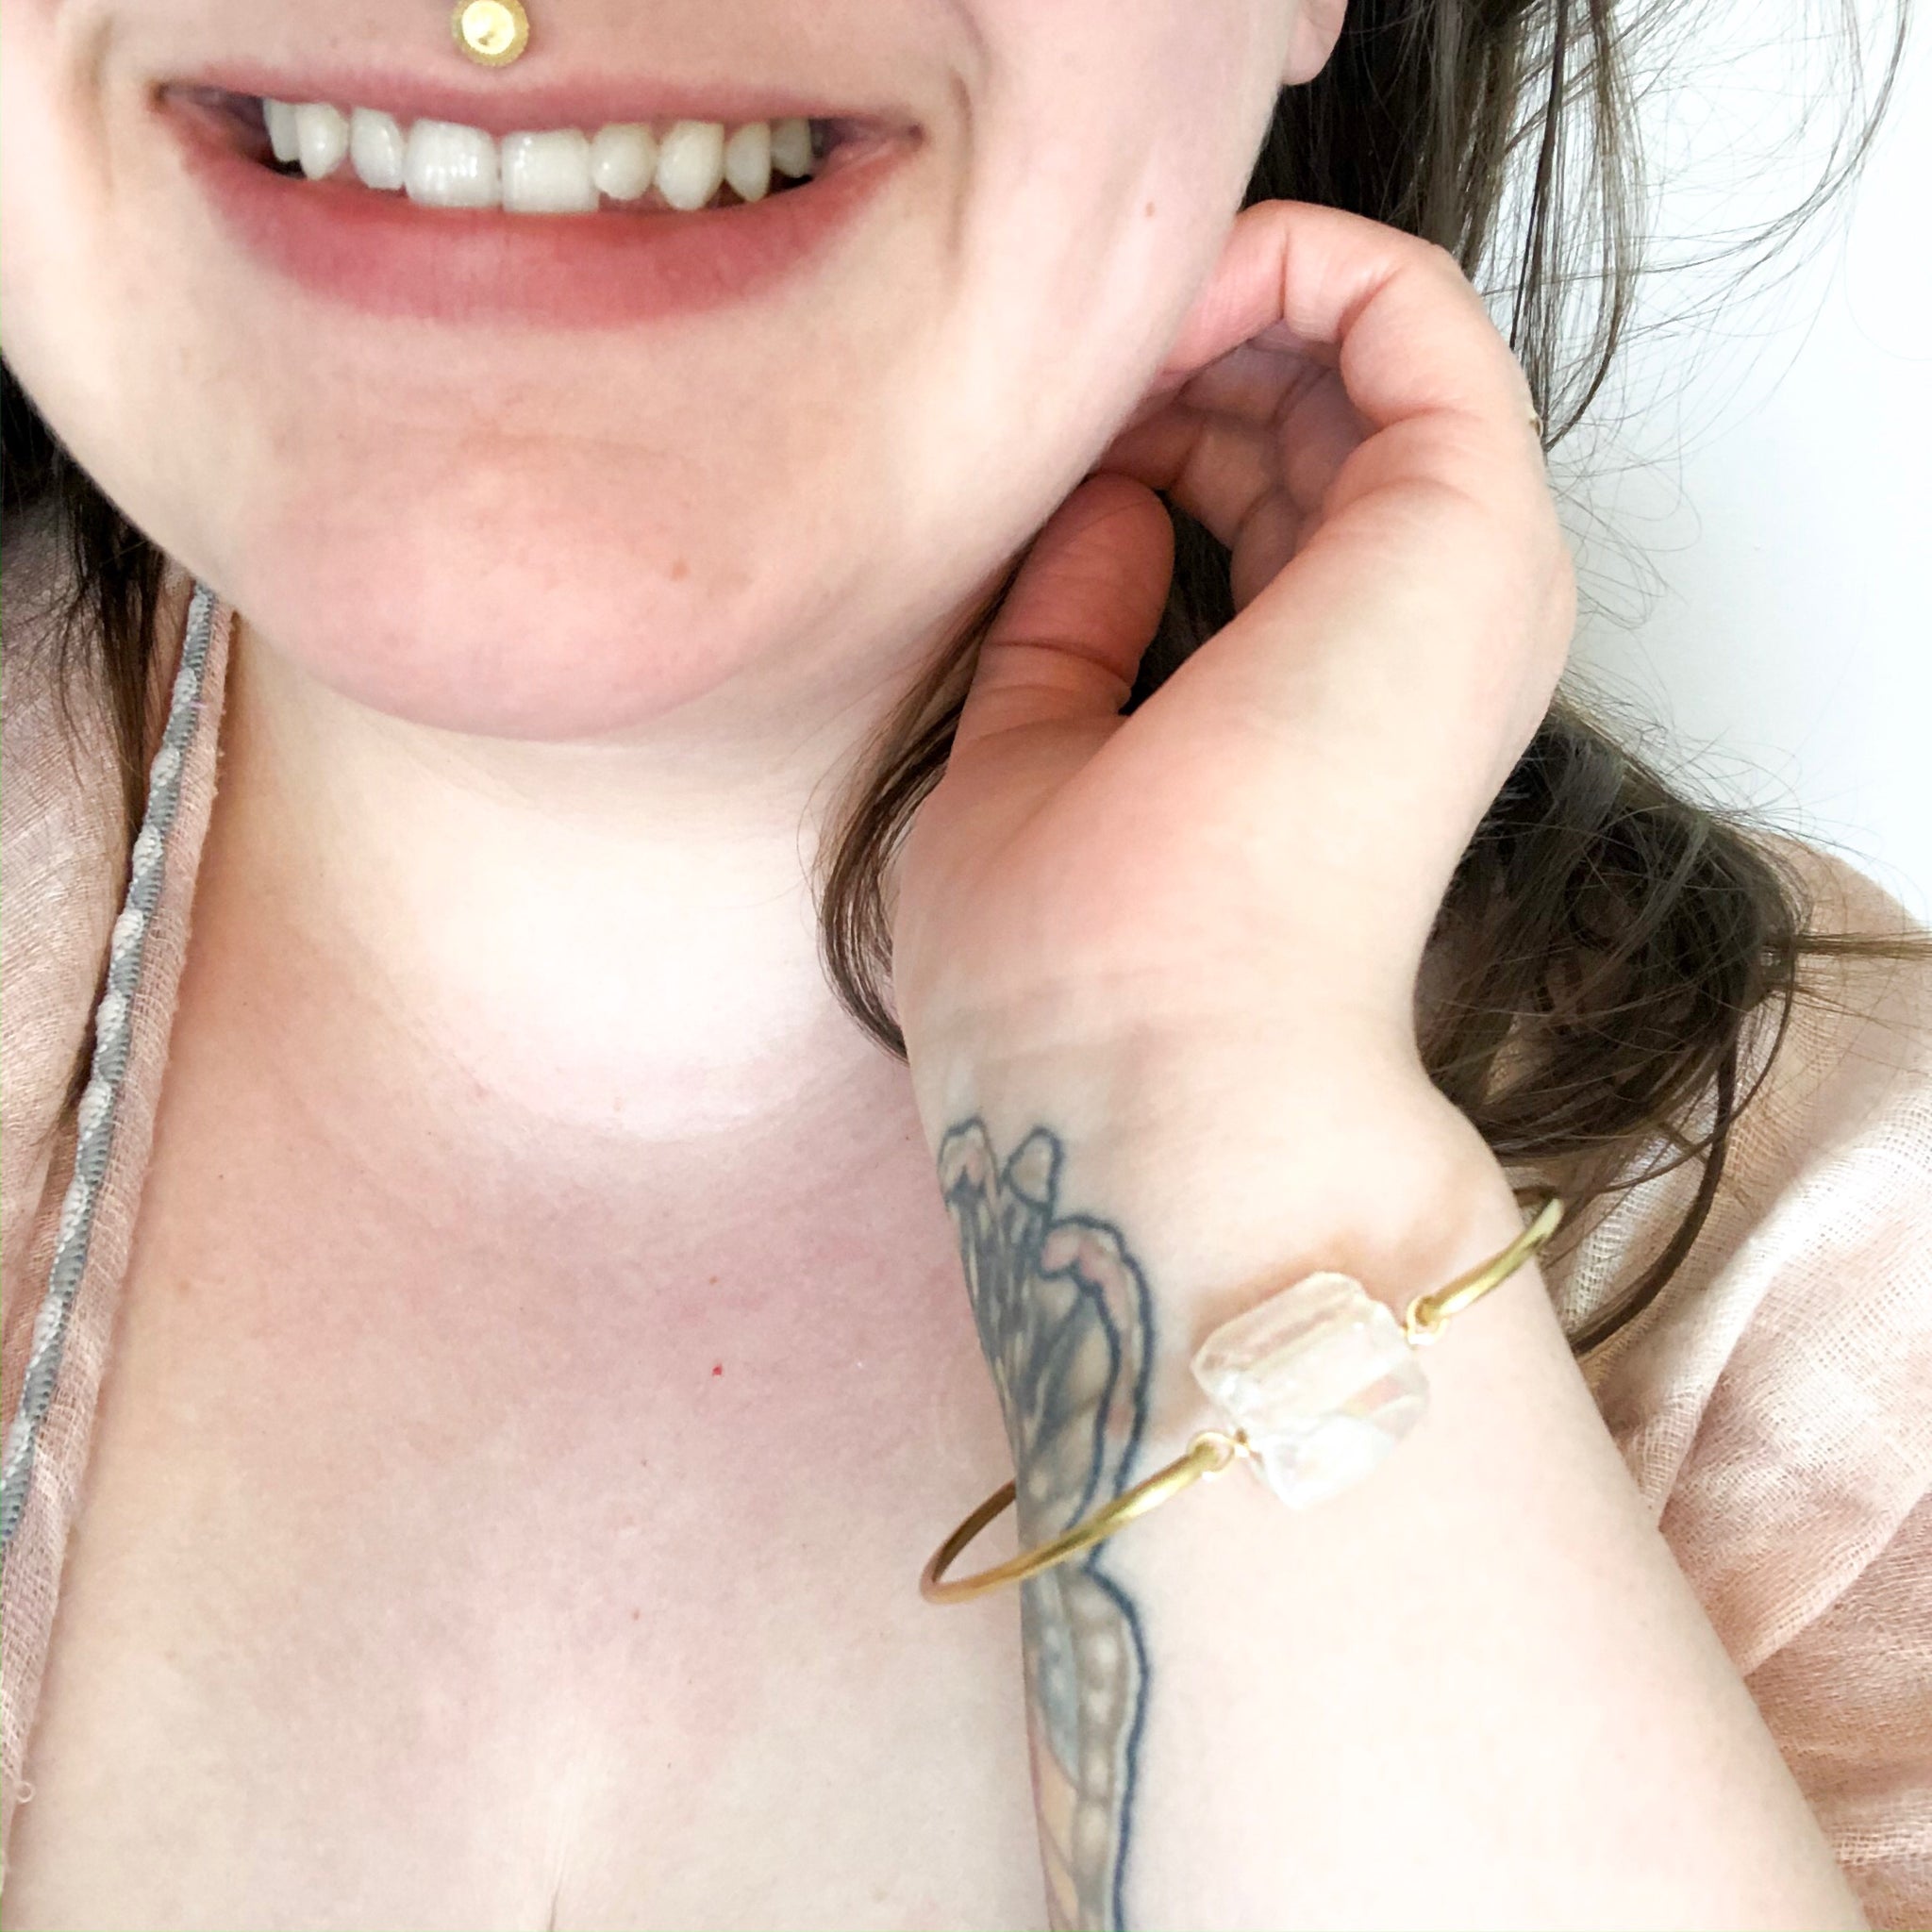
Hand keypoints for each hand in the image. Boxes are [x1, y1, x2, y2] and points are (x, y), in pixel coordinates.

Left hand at [890, 200, 1573, 1094]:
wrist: (1155, 1083)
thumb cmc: (1078, 975)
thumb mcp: (1040, 764)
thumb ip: (1081, 625)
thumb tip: (1104, 505)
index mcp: (1337, 696)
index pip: (1267, 495)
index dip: (1141, 423)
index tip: (1027, 434)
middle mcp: (1418, 630)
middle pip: (1311, 408)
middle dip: (1166, 357)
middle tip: (1039, 378)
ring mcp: (1458, 573)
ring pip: (1359, 343)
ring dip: (1208, 304)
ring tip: (1079, 347)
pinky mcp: (1466, 519)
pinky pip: (1402, 303)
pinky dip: (1274, 259)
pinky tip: (1148, 309)